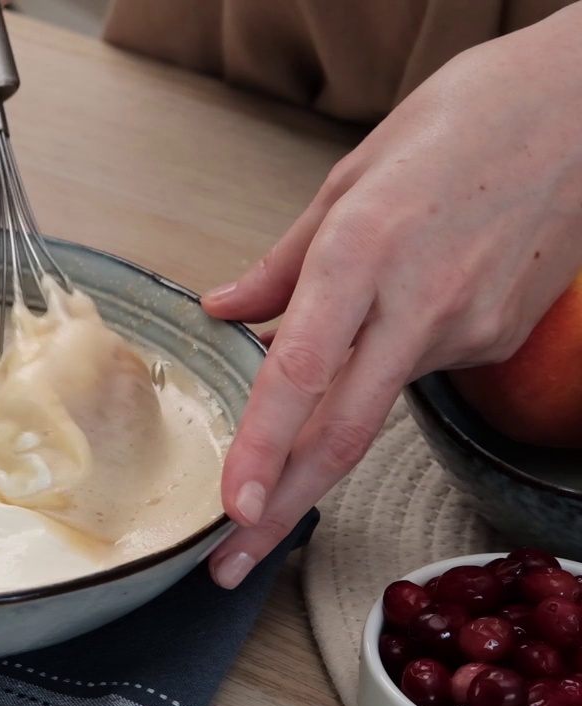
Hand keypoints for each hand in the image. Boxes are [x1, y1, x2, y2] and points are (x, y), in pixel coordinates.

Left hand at [200, 5, 581, 588]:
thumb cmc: (459, 125)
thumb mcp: (349, 177)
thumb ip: (282, 260)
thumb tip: (225, 310)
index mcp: (363, 251)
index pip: (301, 371)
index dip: (264, 447)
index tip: (233, 508)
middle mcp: (417, 303)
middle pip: (343, 431)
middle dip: (281, 508)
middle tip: (232, 565)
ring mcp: (467, 329)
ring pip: (375, 405)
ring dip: (320, 443)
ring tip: (273, 460)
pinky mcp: (497, 338)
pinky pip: (416, 369)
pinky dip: (379, 368)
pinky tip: (385, 329)